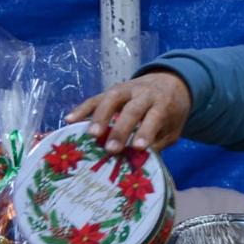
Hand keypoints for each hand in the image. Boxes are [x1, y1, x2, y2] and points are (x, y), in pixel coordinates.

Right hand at [65, 70, 191, 152]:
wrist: (171, 82)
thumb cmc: (170, 113)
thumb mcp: (173, 129)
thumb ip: (158, 142)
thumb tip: (139, 161)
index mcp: (163, 104)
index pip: (155, 117)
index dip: (146, 131)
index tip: (138, 147)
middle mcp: (145, 94)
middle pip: (132, 109)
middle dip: (121, 129)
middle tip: (111, 149)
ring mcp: (127, 90)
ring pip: (112, 98)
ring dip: (100, 116)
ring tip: (90, 135)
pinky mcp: (113, 90)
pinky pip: (96, 98)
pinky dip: (83, 108)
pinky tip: (70, 120)